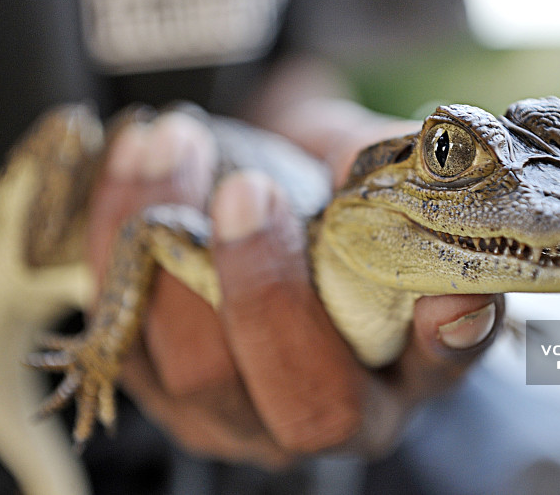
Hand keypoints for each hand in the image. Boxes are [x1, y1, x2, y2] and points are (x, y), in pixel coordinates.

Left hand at [86, 106, 503, 467]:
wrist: (260, 188)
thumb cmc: (328, 191)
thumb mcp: (371, 172)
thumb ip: (389, 172)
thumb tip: (386, 168)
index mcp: (390, 379)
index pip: (430, 376)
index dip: (437, 345)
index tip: (442, 291)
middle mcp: (309, 414)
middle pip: (299, 406)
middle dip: (269, 294)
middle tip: (250, 190)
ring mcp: (224, 409)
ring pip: (195, 373)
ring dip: (179, 248)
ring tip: (178, 146)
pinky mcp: (152, 377)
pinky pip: (122, 329)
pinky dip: (117, 238)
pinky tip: (134, 164)